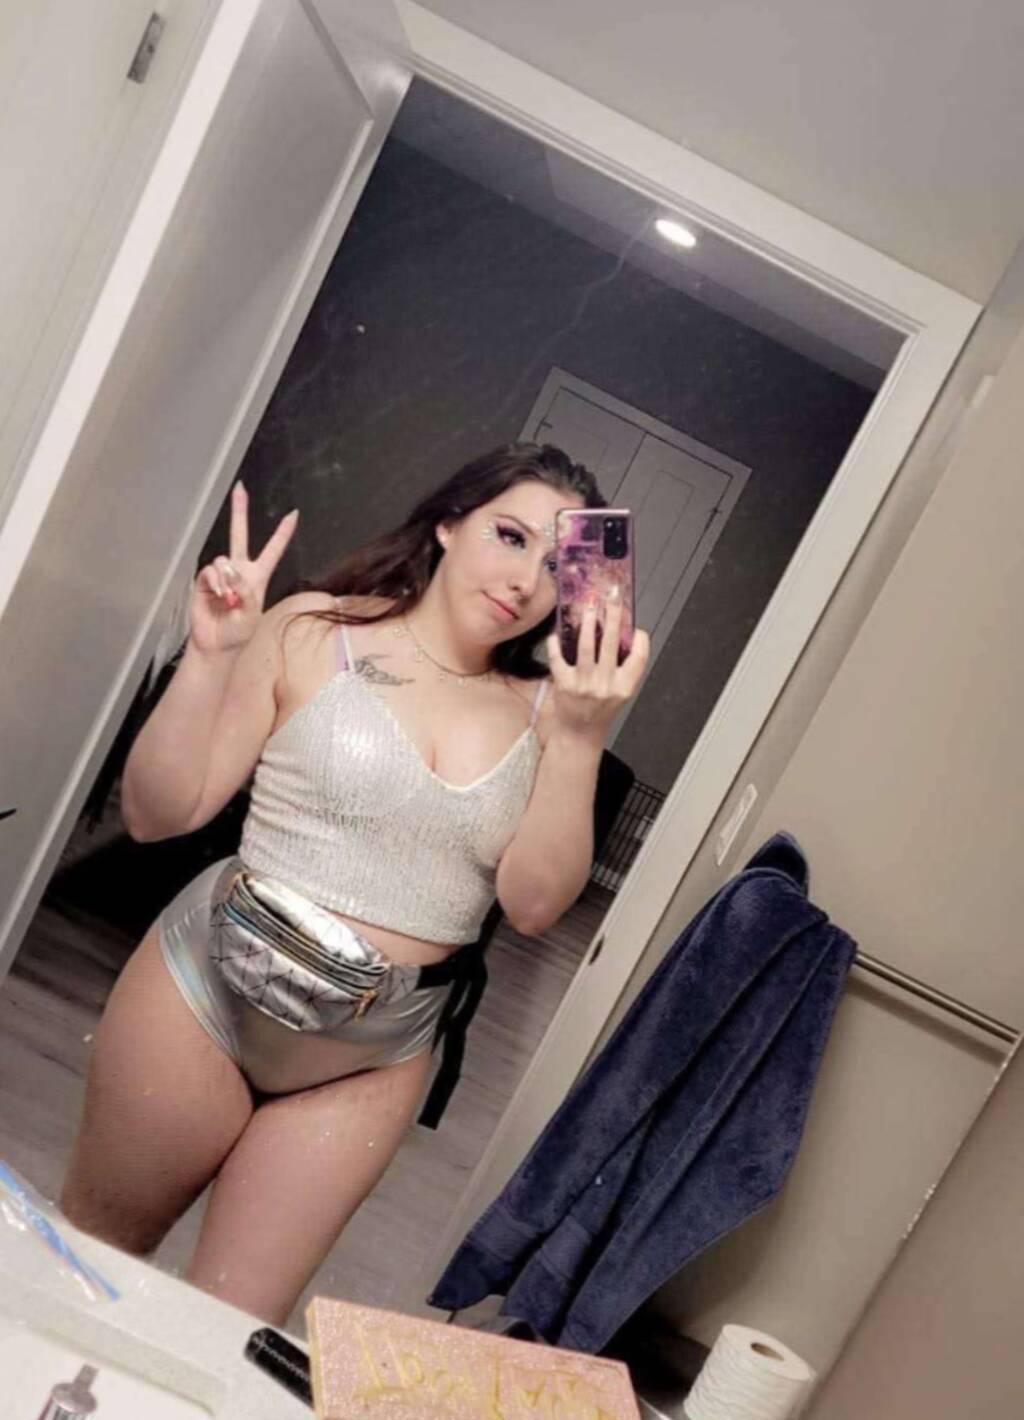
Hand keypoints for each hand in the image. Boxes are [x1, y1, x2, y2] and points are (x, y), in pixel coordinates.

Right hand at [189, 483, 297, 654]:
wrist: (216, 644)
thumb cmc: (239, 631)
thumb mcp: (252, 613)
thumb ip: (245, 591)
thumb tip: (232, 572)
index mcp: (258, 577)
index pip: (272, 550)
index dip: (282, 533)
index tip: (293, 513)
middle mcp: (239, 570)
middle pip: (239, 536)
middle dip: (239, 512)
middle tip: (240, 488)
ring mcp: (221, 574)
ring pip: (223, 559)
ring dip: (227, 579)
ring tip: (228, 599)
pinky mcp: (204, 580)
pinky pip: (210, 570)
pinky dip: (215, 581)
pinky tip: (218, 595)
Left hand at [547, 591, 649, 744]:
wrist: (580, 732)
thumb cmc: (601, 709)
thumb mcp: (620, 691)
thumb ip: (624, 668)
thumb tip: (624, 634)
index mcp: (624, 686)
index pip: (639, 657)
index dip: (640, 639)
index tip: (636, 627)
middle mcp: (606, 685)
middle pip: (611, 643)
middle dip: (612, 617)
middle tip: (611, 599)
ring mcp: (584, 684)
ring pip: (586, 646)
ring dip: (588, 623)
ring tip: (588, 608)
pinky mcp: (564, 684)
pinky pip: (559, 658)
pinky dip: (556, 644)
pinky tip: (556, 634)